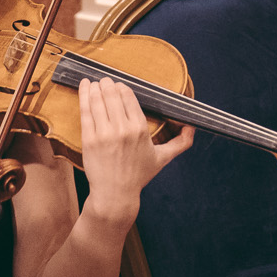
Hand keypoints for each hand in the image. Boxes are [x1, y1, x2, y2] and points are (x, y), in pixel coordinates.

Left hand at [75, 77, 193, 228]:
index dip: (122, 88)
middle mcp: (123, 129)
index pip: (129, 97)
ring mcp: (105, 134)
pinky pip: (85, 111)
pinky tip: (84, 86)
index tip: (119, 86)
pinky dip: (84, 95)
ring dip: (95, 87)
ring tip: (93, 82)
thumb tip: (192, 128)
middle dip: (108, 84)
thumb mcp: (162, 158)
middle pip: (113, 95)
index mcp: (140, 129)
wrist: (115, 195)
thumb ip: (180, 143)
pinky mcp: (89, 139)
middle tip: (105, 81)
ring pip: (98, 100)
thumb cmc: (138, 176)